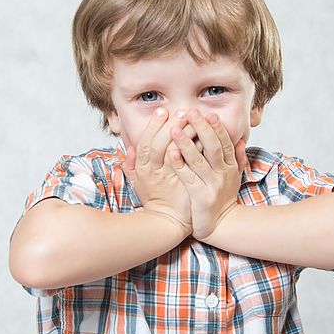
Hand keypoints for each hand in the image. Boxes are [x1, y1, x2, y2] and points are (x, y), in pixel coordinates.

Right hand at [122, 108, 193, 235]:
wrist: (168, 223)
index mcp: (143, 169)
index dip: (153, 126)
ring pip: (178, 152)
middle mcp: (155, 173)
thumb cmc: (154, 200)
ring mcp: (172, 178)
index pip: (146, 143)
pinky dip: (198, 149)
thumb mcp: (136, 183)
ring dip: (187, 134)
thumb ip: (130, 165)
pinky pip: (193, 163)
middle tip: (182, 111)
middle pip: (161, 144)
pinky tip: (205, 137)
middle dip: (172, 125)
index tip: (162, 111)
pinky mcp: (187, 184)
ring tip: (195, 119)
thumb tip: (127, 147)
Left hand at [168, 110, 247, 239]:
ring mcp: (213, 185)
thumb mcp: (234, 178)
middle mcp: (224, 174)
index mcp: (231, 167)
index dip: (217, 128)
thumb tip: (240, 140)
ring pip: (199, 160)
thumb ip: (238, 159)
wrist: (222, 227)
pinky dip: (180, 164)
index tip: (209, 114)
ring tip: (175, 129)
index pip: (224, 143)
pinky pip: (189, 177)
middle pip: (213, 147)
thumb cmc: (223, 199)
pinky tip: (172, 153)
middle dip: (202, 128)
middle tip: (191, 112)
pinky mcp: (202, 197)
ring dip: (186, 143)